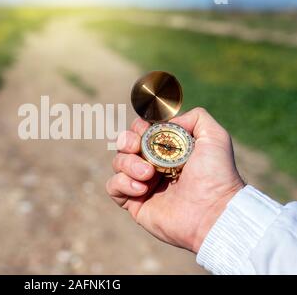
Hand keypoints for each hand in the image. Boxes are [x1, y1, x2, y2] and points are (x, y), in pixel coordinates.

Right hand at [106, 107, 244, 252]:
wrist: (213, 212)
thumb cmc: (216, 176)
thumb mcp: (215, 137)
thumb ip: (197, 117)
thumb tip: (168, 122)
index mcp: (167, 150)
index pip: (141, 131)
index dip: (138, 127)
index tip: (146, 130)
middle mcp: (152, 165)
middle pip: (124, 144)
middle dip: (126, 141)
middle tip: (137, 147)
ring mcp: (142, 184)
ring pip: (117, 163)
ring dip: (128, 164)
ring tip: (148, 174)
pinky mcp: (134, 203)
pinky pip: (113, 186)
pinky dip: (122, 183)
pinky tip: (141, 189)